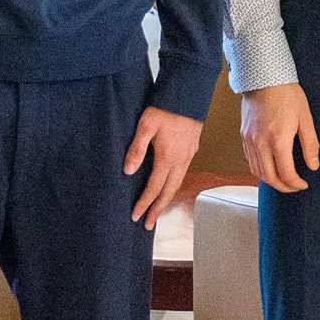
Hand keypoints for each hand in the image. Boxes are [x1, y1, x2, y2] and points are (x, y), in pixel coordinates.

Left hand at [125, 106, 203, 228]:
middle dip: (158, 209)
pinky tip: (169, 186)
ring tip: (157, 210)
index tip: (135, 216)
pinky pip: (182, 173)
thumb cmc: (164, 108)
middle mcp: (181, 160)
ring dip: (167, 198)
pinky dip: (174, 185)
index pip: (154, 187)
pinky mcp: (192, 149)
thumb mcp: (145, 126)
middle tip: (148, 224)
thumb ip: (136, 149)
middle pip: (169, 191)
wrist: (188, 94)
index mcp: (167, 157)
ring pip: (177, 183)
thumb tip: (128, 172)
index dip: (144, 203)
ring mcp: (188, 155)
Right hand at [241, 83, 318, 192]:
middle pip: (269, 178)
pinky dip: (260, 170)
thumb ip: (310, 144)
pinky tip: (270, 168)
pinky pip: (250, 161)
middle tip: (294, 187)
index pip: (286, 174)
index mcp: (278, 140)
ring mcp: (250, 141)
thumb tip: (313, 165)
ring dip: (271, 180)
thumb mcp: (305, 118)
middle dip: (283, 187)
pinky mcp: (244, 136)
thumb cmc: (287, 95)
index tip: (303, 184)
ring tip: (284, 180)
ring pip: (257, 171)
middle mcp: (261, 144)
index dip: (295, 184)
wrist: (264, 78)